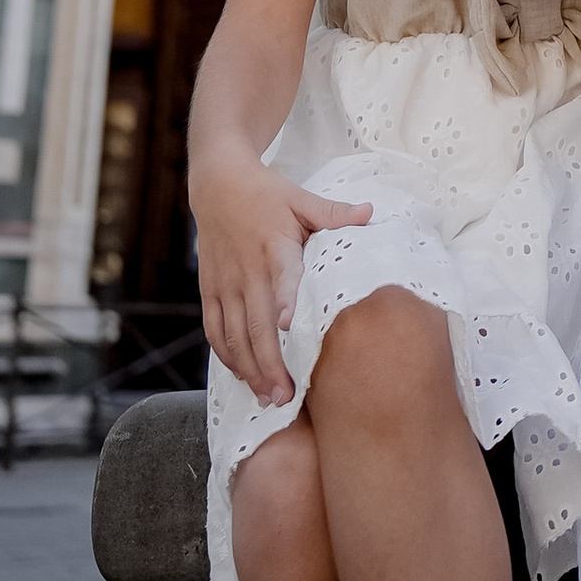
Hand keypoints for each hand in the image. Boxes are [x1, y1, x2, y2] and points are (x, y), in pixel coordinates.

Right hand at [193, 153, 370, 406]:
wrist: (217, 184)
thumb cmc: (267, 194)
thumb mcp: (302, 198)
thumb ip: (334, 213)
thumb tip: (371, 213)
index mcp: (274, 246)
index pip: (280, 277)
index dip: (284, 301)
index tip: (289, 326)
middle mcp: (247, 270)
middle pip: (256, 324)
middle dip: (270, 363)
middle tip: (286, 396)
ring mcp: (225, 284)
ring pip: (234, 335)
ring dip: (250, 368)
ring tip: (268, 397)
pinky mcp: (210, 291)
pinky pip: (215, 331)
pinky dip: (228, 356)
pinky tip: (244, 375)